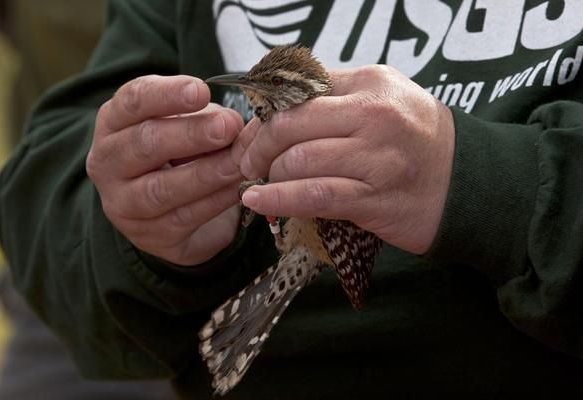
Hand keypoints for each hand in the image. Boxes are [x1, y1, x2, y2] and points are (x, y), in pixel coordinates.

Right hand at [87, 75, 243, 264]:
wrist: (169, 211)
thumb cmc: (179, 153)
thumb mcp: (186, 125)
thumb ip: (206, 118)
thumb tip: (233, 124)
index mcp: (114, 122)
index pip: (133, 101)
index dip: (167, 94)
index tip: (201, 90)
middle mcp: (107, 162)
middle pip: (144, 143)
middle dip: (189, 134)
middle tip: (225, 128)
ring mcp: (122, 203)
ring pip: (160, 188)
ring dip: (204, 174)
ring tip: (236, 163)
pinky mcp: (147, 234)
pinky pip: (183, 218)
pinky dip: (213, 201)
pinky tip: (237, 188)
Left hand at [233, 65, 454, 254]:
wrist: (469, 183)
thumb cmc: (416, 141)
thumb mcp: (383, 99)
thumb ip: (336, 97)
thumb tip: (277, 108)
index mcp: (369, 82)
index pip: (297, 90)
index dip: (262, 114)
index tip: (249, 135)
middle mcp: (374, 113)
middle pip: (290, 124)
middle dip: (257, 146)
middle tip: (247, 162)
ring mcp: (377, 156)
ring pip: (299, 160)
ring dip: (268, 175)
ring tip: (258, 184)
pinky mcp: (376, 197)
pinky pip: (315, 195)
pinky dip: (280, 199)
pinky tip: (260, 202)